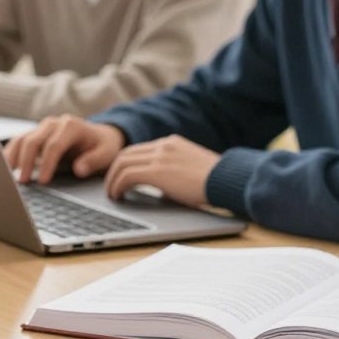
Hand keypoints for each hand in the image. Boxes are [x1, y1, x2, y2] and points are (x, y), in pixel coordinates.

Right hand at [4, 115, 125, 183]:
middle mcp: (53, 124)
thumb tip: (79, 169)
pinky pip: (18, 142)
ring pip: (22, 139)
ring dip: (14, 157)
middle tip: (23, 182)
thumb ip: (94, 160)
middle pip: (33, 140)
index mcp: (71, 126)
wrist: (98, 136)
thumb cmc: (102, 146)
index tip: (42, 181)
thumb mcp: (107, 153)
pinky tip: (7, 168)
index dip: (46, 164)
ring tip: (9, 176)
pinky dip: (10, 154)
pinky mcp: (35, 134)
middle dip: (26, 161)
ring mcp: (42, 128)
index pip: (54, 145)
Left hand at [104, 135, 218, 205]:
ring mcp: (160, 156)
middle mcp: (163, 145)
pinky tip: (118, 196)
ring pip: (122, 163)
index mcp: (171, 143)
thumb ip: (172, 171)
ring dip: (112, 179)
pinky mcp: (158, 170)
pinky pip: (127, 175)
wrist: (229, 181)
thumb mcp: (190, 169)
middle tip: (110, 186)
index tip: (119, 176)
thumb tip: (159, 189)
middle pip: (125, 154)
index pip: (138, 150)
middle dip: (113, 170)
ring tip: (111, 194)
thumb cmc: (216, 183)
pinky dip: (118, 185)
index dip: (124, 164)